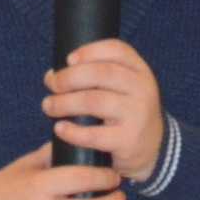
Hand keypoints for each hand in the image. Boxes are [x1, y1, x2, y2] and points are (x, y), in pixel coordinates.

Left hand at [43, 40, 164, 182]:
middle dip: (70, 77)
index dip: (90, 51)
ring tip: (48, 106)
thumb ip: (94, 77)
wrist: (151, 149)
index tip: (68, 59)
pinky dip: (73, 131)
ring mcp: (138, 115)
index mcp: (140, 71)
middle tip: (52, 84)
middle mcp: (143, 89)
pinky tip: (60, 129)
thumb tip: (52, 76)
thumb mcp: (122, 89)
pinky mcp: (129, 140)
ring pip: (94, 101)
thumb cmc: (125, 113)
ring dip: (65, 102)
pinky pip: (95, 134)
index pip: (117, 50)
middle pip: (101, 73)